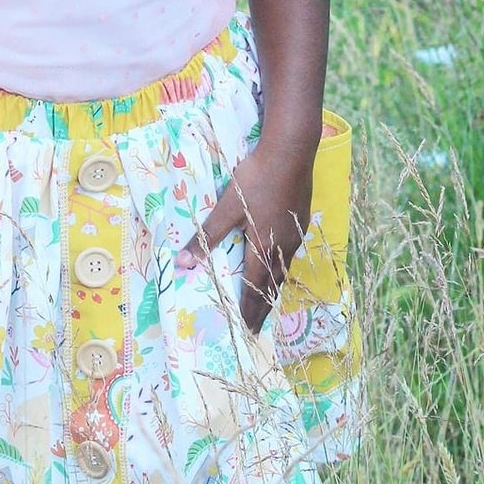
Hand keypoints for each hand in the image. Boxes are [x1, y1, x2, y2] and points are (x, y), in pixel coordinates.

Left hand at [176, 140, 314, 335]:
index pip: (254, 288)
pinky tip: (279, 259)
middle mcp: (282, 246)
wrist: (291, 153)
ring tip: (268, 298)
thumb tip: (182, 264)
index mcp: (263, 248)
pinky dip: (282, 266)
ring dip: (274, 286)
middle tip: (258, 325)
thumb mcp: (227, 207)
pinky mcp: (301, 219)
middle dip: (263, 306)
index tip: (247, 330)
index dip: (250, 311)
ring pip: (284, 268)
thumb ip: (207, 236)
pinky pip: (290, 253)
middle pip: (273, 284)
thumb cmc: (256, 179)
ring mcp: (295, 233)